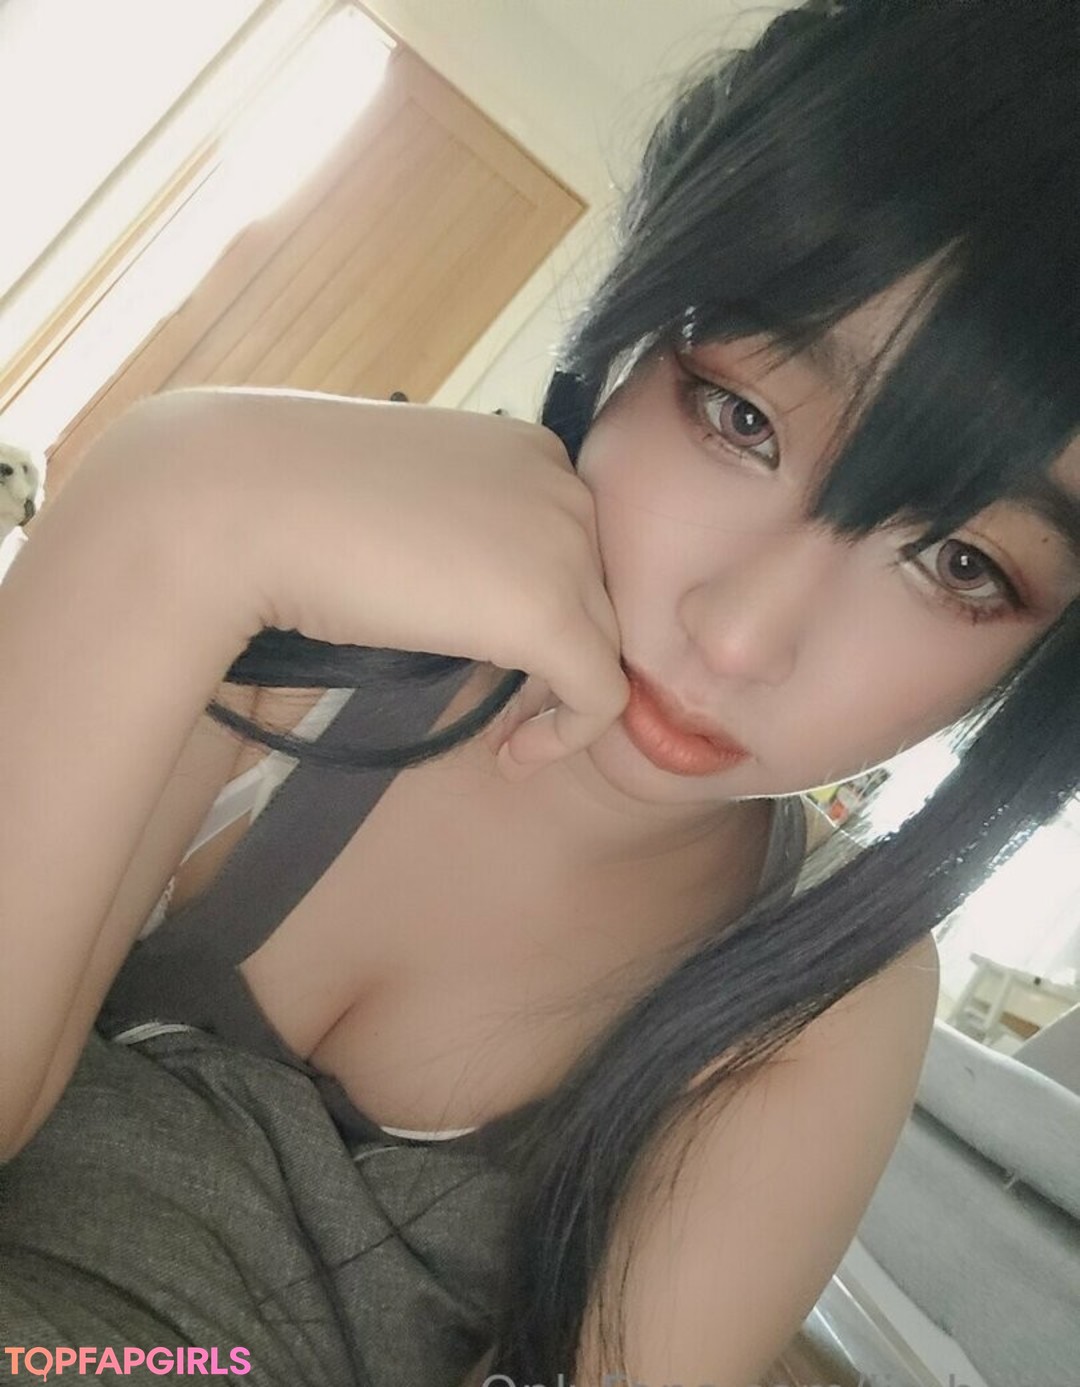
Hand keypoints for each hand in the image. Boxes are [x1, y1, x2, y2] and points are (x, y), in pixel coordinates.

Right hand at [160, 390, 629, 776]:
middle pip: (595, 597)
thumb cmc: (296, 496)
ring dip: (556, 698)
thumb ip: (461, 538)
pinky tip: (511, 757)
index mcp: (531, 451)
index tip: (494, 658)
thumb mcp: (406, 504)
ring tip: (501, 737)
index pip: (572, 549)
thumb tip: (475, 600)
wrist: (242, 501)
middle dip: (554, 658)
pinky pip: (601, 697)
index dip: (541, 612)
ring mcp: (565, 545)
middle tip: (500, 709)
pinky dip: (565, 737)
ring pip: (601, 646)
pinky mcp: (550, 612)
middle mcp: (565, 486)